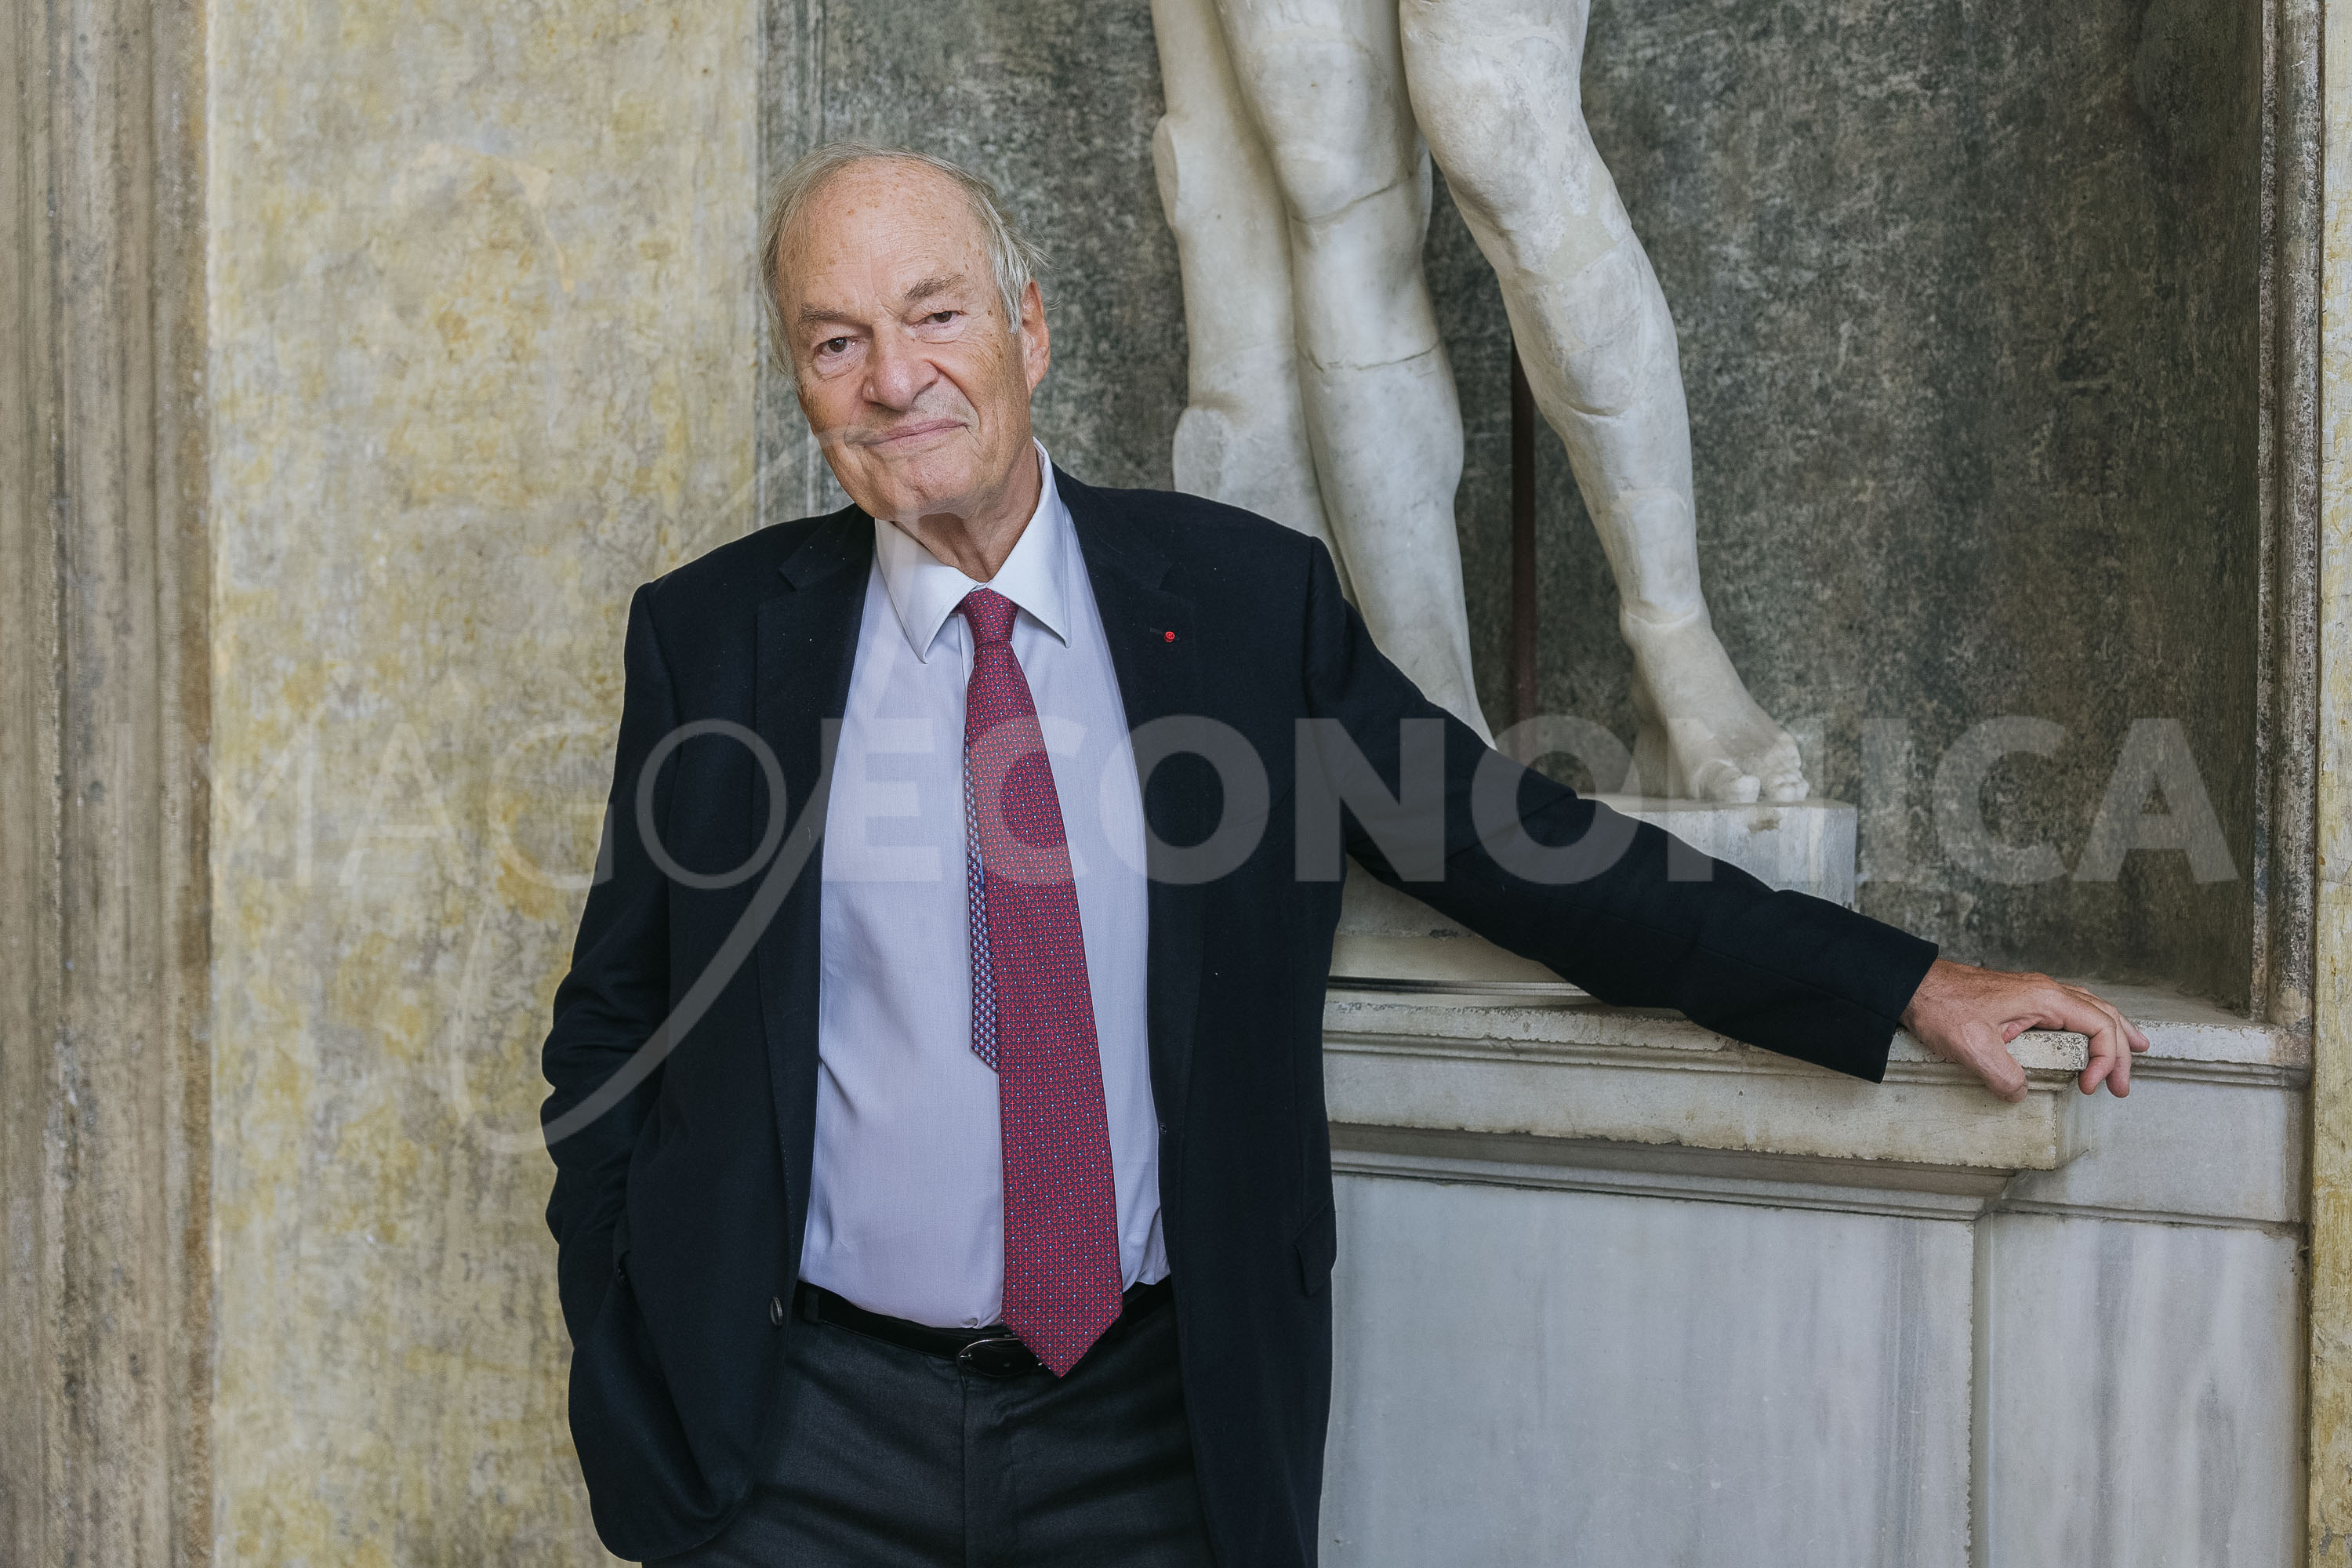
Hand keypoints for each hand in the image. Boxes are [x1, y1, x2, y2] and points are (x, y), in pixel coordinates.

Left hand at [1898, 958, 2150, 1102]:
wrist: (1910, 985)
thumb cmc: (1939, 1007)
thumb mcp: (1972, 1047)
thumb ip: (2004, 1076)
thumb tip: (2021, 1094)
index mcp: (2044, 998)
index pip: (2099, 1026)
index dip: (2104, 1059)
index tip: (2089, 1088)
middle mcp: (2045, 992)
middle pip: (2102, 1016)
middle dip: (2119, 1051)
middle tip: (2121, 1087)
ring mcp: (2033, 994)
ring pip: (2089, 1009)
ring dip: (2111, 1033)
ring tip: (2134, 1051)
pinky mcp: (2019, 1001)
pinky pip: (2068, 1011)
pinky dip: (2089, 1024)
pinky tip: (2089, 1034)